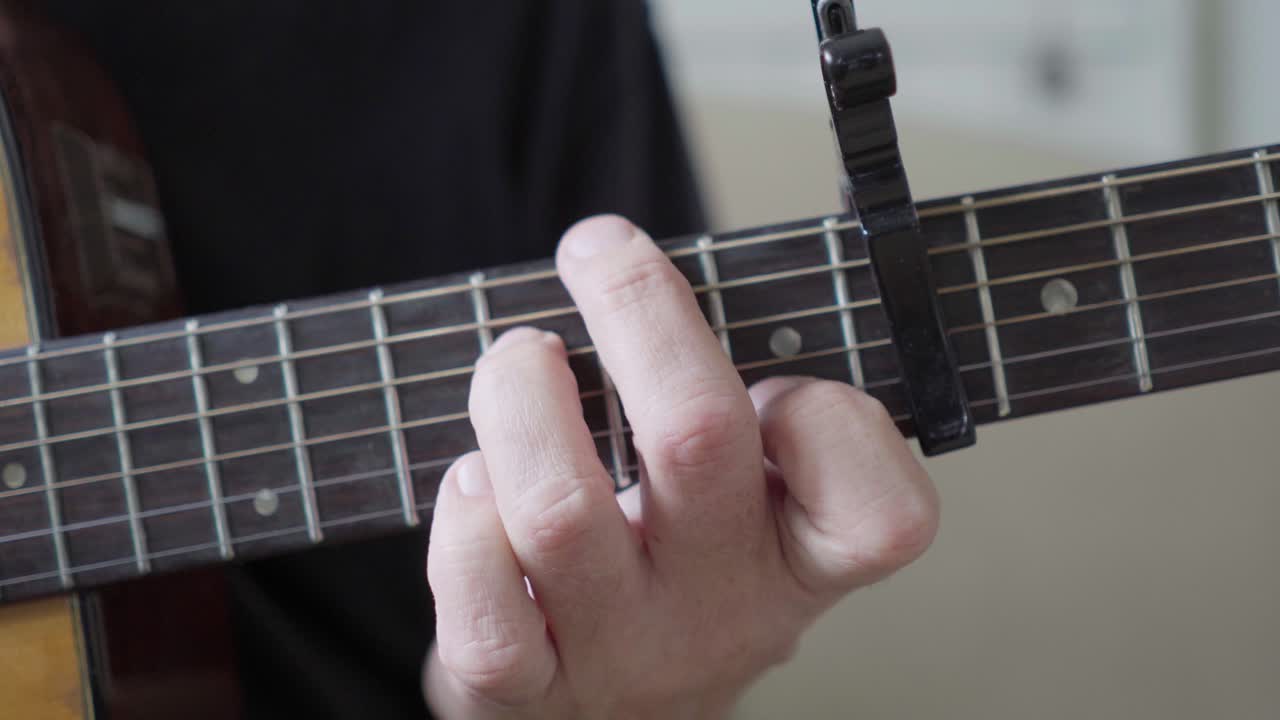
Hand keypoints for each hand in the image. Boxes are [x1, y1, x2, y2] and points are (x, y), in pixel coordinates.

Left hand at [424, 216, 938, 718]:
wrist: (617, 715)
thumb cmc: (681, 569)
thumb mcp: (754, 508)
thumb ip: (738, 408)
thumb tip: (641, 270)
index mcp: (803, 562)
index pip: (880, 506)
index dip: (827, 410)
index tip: (772, 370)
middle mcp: (725, 611)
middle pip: (697, 434)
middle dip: (636, 308)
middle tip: (598, 254)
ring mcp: (624, 652)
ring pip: (562, 509)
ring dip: (519, 399)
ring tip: (518, 365)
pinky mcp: (527, 690)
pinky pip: (486, 612)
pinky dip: (464, 522)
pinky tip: (474, 483)